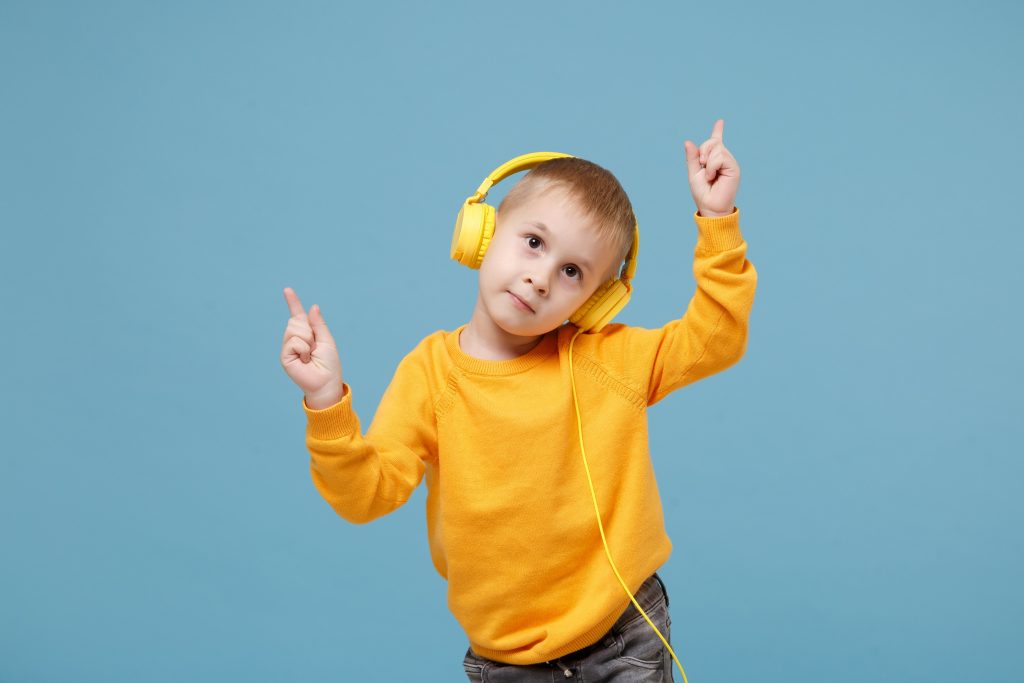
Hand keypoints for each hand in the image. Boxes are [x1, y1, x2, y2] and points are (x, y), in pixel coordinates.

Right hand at [280, 287, 344, 405]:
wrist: (326, 382)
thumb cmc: (329, 364)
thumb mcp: (326, 340)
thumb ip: (318, 324)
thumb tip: (312, 307)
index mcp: (307, 333)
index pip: (297, 315)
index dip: (293, 302)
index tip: (287, 290)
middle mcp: (295, 339)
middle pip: (296, 321)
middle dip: (309, 331)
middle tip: (314, 347)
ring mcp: (288, 348)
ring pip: (294, 329)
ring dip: (307, 341)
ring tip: (310, 354)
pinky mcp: (285, 356)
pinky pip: (293, 342)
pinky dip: (303, 349)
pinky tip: (305, 360)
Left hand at [683, 119, 740, 216]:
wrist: (710, 207)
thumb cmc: (702, 193)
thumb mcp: (694, 173)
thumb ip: (692, 158)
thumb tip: (688, 141)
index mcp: (714, 160)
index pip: (717, 142)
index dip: (718, 131)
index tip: (720, 121)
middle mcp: (724, 159)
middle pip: (713, 142)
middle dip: (703, 150)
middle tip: (702, 165)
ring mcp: (730, 163)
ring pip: (717, 148)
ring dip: (707, 162)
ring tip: (709, 176)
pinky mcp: (734, 168)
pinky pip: (720, 157)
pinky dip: (712, 166)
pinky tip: (713, 177)